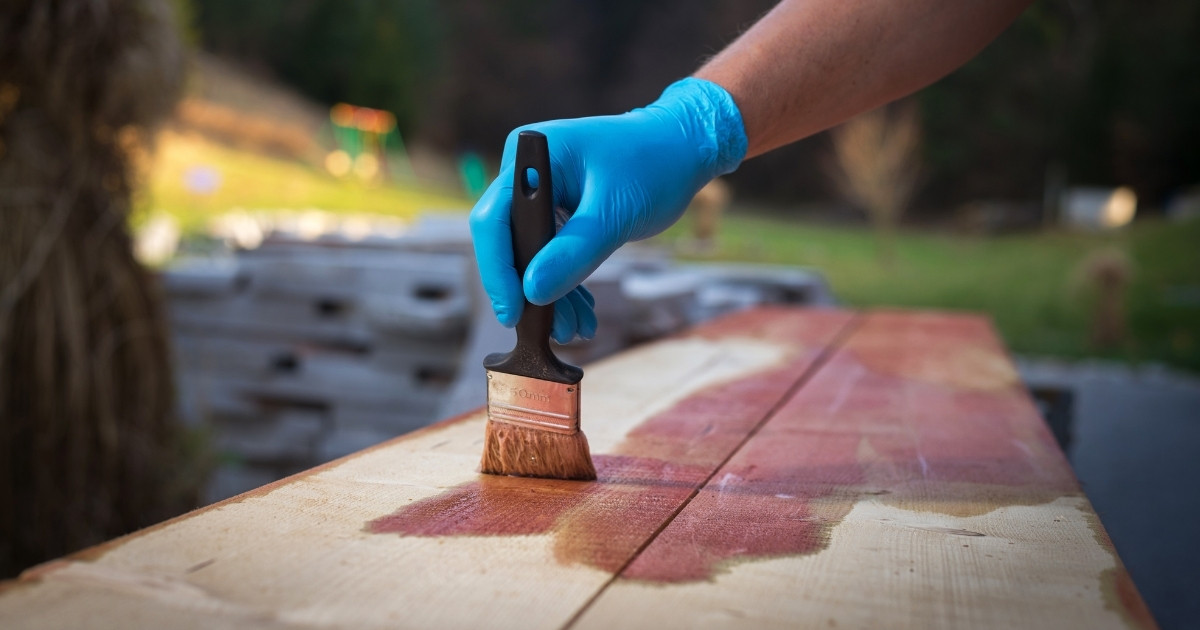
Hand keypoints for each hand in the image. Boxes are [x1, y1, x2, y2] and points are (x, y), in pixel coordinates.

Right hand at [469, 78, 746, 341]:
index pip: (493, 220)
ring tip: (574, 329)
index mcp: (531, 158)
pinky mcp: (560, 212)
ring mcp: (543, 194)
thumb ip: (574, 253)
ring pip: (531, 256)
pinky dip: (566, 285)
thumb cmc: (655, 164)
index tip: (513, 313)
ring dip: (550, 296)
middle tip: (553, 331)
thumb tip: (532, 293)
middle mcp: (528, 175)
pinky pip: (551, 255)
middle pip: (508, 243)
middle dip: (529, 290)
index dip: (498, 271)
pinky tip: (582, 312)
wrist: (685, 148)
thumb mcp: (615, 213)